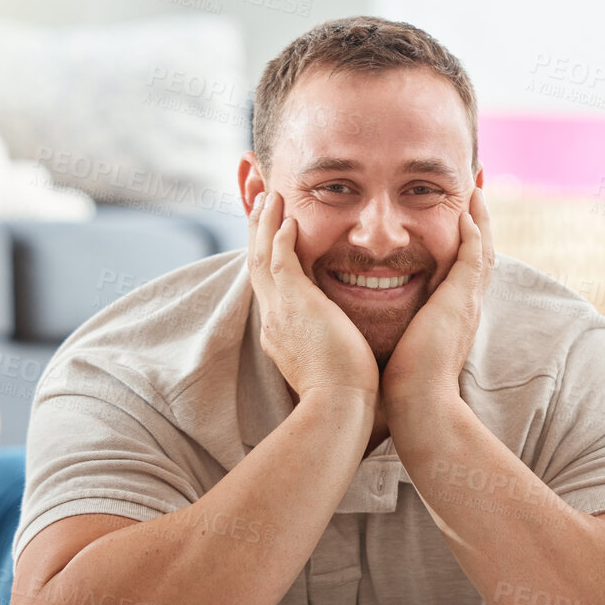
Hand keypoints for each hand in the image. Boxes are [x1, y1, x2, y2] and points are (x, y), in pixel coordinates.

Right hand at [246, 189, 377, 402]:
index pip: (271, 285)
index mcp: (282, 332)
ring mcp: (280, 311)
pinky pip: (280, 261)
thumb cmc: (346, 391)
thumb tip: (345, 337)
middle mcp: (274, 318)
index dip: (268, 256)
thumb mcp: (331, 359)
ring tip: (270, 197)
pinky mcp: (294, 304)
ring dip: (266, 225)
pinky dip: (280, 237)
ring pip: (262, 257)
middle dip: (258, 232)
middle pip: (258, 265)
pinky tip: (286, 218)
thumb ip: (332, 340)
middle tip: (261, 204)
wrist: (339, 407)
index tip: (272, 234)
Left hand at [382, 188, 493, 417]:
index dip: (463, 242)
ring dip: (481, 217)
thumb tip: (374, 318)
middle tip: (477, 192)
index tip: (459, 218)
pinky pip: (474, 256)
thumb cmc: (404, 382)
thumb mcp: (403, 342)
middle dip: (480, 222)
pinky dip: (475, 232)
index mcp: (452, 313)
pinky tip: (467, 210)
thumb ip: (399, 325)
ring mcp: (468, 300)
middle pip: (481, 252)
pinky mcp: (462, 299)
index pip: (462, 268)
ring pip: (483, 248)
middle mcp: (466, 303)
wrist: (418, 400)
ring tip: (476, 188)